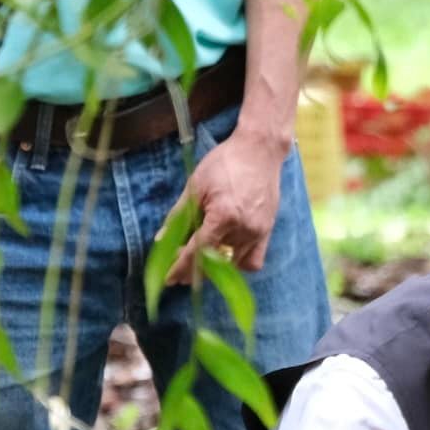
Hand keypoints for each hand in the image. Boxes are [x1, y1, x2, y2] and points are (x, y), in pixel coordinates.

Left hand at [161, 128, 287, 286]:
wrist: (260, 151)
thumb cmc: (224, 163)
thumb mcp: (196, 186)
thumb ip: (179, 215)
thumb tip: (162, 239)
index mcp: (223, 216)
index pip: (198, 252)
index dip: (181, 267)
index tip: (169, 279)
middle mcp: (243, 229)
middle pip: (214, 262)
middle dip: (195, 271)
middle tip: (180, 273)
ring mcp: (258, 232)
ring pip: (233, 264)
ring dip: (215, 268)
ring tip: (201, 262)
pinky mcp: (267, 231)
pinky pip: (254, 260)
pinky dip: (238, 263)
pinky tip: (226, 256)